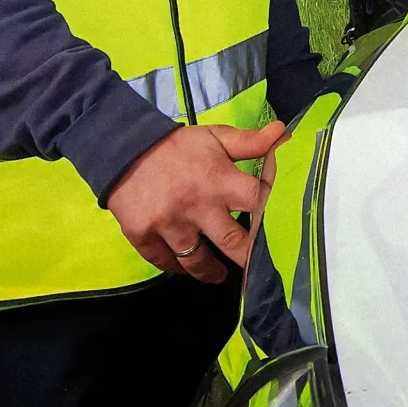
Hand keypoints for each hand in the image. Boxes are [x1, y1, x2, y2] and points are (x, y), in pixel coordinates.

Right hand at [105, 119, 285, 282]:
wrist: (123, 150)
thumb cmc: (177, 147)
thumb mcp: (215, 138)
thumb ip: (250, 141)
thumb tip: (284, 133)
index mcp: (219, 180)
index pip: (257, 202)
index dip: (273, 217)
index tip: (281, 231)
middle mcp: (197, 207)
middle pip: (234, 244)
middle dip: (249, 259)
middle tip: (257, 268)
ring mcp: (169, 225)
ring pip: (198, 263)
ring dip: (211, 272)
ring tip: (220, 274)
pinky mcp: (144, 237)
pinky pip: (166, 264)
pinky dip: (177, 267)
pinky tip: (186, 265)